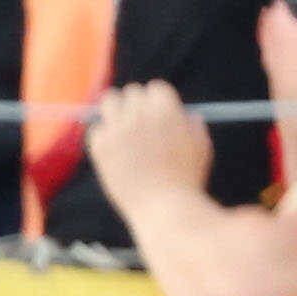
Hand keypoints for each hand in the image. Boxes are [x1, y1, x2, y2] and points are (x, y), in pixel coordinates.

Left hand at [84, 78, 212, 208]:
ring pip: (109, 102)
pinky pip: (96, 130)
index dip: (157, 99)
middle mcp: (140, 115)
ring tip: (120, 124)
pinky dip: (103, 137)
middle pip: (132, 92)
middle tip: (136, 117)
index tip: (155, 109)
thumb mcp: (201, 148)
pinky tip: (112, 149)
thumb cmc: (187, 181)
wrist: (163, 208)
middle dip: (136, 104)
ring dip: (115, 110)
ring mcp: (118, 129)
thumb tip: (187, 115)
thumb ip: (193, 126)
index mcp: (167, 111)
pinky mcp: (100, 146)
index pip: (155, 87)